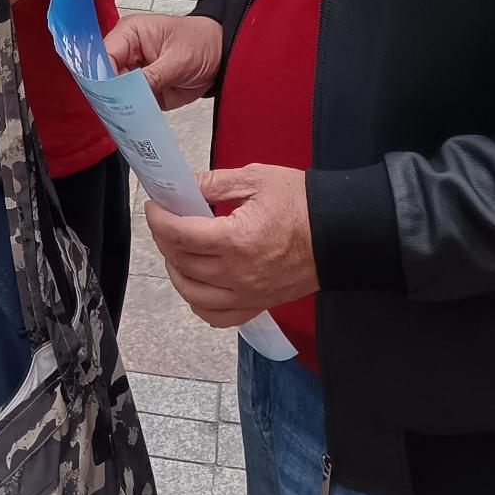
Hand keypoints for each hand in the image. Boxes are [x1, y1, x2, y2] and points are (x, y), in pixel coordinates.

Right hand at [105, 14, 221, 109]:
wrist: (220, 55)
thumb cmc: (201, 43)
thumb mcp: (179, 59)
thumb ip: (152, 76)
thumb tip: (128, 92)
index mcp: (131, 33)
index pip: (105, 54)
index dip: (102, 75)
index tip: (106, 95)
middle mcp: (127, 52)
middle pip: (105, 76)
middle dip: (109, 95)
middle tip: (113, 112)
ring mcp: (133, 73)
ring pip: (114, 94)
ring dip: (119, 107)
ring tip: (123, 120)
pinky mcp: (141, 90)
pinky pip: (130, 105)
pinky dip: (130, 114)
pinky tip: (132, 122)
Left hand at [146, 164, 317, 327]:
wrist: (341, 233)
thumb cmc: (303, 204)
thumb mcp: (256, 179)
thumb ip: (215, 183)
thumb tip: (186, 186)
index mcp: (236, 239)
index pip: (181, 234)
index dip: (159, 219)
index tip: (154, 207)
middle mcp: (238, 274)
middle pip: (182, 262)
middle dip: (165, 239)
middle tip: (165, 219)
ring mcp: (247, 295)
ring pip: (192, 293)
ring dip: (175, 270)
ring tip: (176, 249)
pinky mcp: (257, 305)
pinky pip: (215, 316)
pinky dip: (197, 302)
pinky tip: (195, 282)